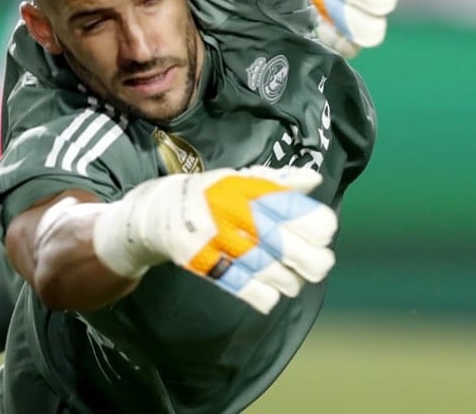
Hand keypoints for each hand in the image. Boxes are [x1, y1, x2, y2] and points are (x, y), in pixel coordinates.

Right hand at [93, 167, 337, 313]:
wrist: (155, 213)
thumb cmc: (205, 194)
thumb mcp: (237, 179)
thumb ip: (277, 182)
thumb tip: (314, 181)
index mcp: (250, 191)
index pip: (304, 215)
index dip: (320, 227)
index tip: (318, 231)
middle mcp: (238, 215)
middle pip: (302, 252)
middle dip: (315, 261)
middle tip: (312, 260)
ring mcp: (222, 243)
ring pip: (283, 277)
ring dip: (291, 279)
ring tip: (286, 273)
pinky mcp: (208, 266)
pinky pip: (255, 293)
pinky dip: (267, 295)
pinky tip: (265, 286)